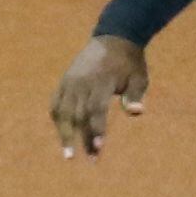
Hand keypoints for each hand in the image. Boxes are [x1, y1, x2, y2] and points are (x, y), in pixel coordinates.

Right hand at [53, 36, 148, 157]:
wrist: (114, 37)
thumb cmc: (130, 62)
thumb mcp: (139, 76)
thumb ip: (135, 95)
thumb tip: (136, 112)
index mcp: (101, 80)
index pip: (96, 109)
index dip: (97, 129)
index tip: (99, 148)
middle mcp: (81, 82)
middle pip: (78, 115)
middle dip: (84, 138)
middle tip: (92, 159)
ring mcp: (69, 81)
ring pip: (62, 112)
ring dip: (65, 134)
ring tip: (69, 154)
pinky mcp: (64, 81)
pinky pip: (56, 104)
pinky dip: (58, 120)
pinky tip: (64, 134)